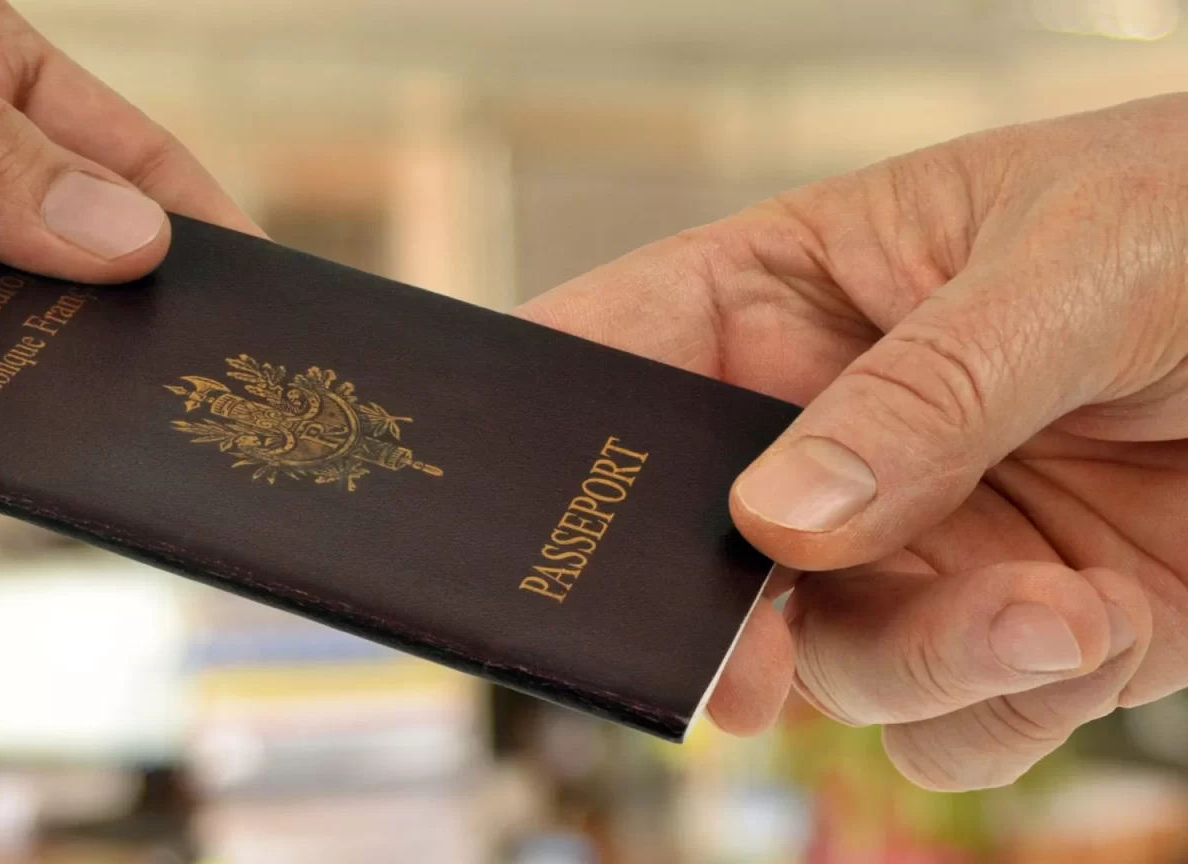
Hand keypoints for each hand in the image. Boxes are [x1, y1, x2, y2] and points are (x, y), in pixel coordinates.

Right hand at [519, 94, 1187, 790]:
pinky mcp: (1003, 626)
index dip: (559, 435)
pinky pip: (946, 724)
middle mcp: (823, 434)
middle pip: (695, 552)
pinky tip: (1103, 617)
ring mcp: (908, 540)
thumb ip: (926, 392)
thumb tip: (782, 523)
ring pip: (826, 665)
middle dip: (724, 620)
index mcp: (790, 299)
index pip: (621, 355)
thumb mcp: (1074, 266)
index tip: (539, 525)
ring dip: (927, 662)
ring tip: (1057, 607)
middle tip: (753, 668)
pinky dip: (1017, 703)